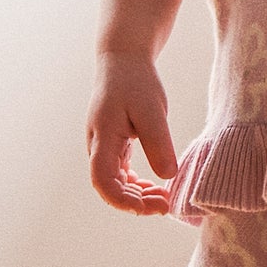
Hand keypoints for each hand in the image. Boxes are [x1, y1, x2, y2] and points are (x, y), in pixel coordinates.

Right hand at [86, 51, 179, 214]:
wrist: (123, 60)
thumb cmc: (136, 81)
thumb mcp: (153, 110)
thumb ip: (159, 142)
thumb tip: (168, 175)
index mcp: (103, 137)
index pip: (103, 180)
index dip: (123, 200)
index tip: (151, 206)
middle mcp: (98, 146)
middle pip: (109, 188)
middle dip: (136, 203)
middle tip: (166, 205)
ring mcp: (104, 147)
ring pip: (115, 183)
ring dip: (137, 196)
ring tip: (164, 199)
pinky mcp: (113, 145)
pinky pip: (120, 174)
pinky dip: (136, 185)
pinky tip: (154, 188)